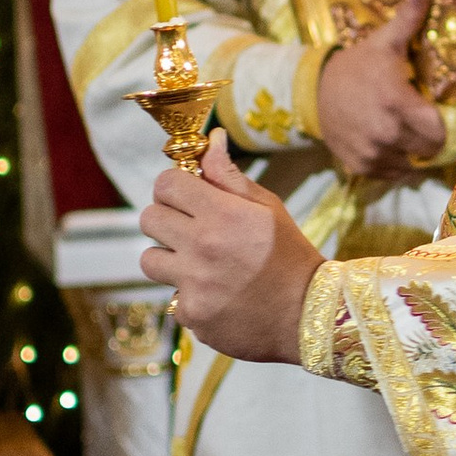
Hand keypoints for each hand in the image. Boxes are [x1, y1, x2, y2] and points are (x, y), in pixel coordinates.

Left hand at [141, 141, 321, 361]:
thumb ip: (229, 176)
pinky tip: (217, 294)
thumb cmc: (289, 255)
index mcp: (221, 214)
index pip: (165, 184)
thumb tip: (210, 140)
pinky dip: (190, 295)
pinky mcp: (192, 315)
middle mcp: (202, 247)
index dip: (174, 186)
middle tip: (190, 229)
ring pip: (150, 260)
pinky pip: (172, 297)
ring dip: (169, 259)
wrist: (307, 314)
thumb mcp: (268, 208)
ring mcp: (194, 284)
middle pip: (148, 219)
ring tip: (198, 264)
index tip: (186, 196)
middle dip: (166, 219)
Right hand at [315, 0, 447, 177]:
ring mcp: (372, 153)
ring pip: (412, 164)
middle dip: (431, 138)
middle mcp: (386, 133)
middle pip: (429, 150)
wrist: (313, 91)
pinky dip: (396, 163)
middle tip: (425, 123)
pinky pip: (392, 174)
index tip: (440, 114)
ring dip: (414, 152)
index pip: (440, 131)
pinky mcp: (360, 167)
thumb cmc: (357, 65)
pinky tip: (391, 143)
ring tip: (408, 133)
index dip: (445, 124)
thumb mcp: (384, 41)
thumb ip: (409, 16)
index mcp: (397, 102)